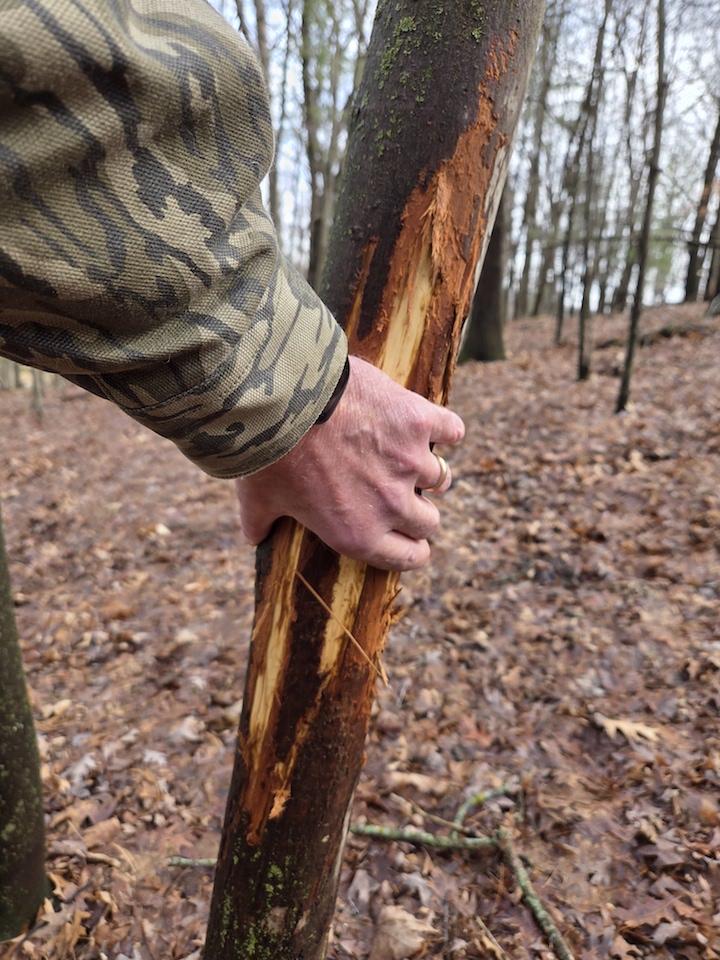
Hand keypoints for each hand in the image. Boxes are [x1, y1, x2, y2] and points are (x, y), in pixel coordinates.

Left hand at [235, 356, 463, 570]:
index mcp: (358, 534)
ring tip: (413, 458)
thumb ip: (260, 522)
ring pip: (441, 478)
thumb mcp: (258, 497)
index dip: (413, 550)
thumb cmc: (269, 454)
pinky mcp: (418, 421)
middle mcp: (391, 505)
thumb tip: (253, 536)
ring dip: (428, 470)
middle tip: (403, 494)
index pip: (410, 558)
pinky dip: (446, 429)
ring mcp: (409, 462)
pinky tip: (435, 426)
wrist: (285, 399)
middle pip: (428, 521)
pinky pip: (451, 431)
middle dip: (418, 511)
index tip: (412, 540)